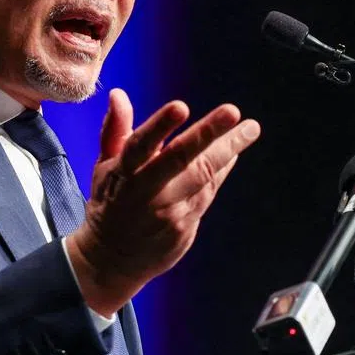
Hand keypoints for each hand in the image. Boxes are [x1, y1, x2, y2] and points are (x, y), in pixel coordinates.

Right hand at [67, 88, 259, 315]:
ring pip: (203, 176)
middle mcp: (146, 192)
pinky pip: (208, 191)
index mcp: (122, 173)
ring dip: (229, 150)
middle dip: (207, 134)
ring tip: (250, 129)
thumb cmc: (109, 203)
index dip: (160, 126)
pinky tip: (235, 152)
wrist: (111, 260)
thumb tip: (119, 94)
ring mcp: (168, 211)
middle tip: (232, 111)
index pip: (140, 145)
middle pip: (179, 159)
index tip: (180, 106)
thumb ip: (115, 130)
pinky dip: (222, 170)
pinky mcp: (184, 227)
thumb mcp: (103, 167)